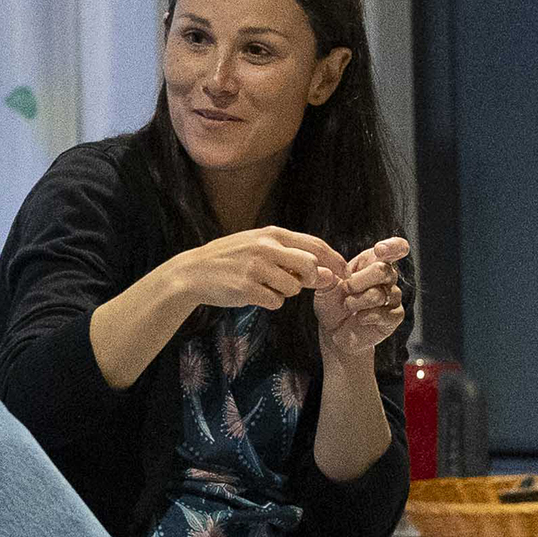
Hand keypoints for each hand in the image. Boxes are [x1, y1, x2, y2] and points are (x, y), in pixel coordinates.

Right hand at [159, 228, 346, 312]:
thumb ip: (292, 258)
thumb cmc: (232, 259)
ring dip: (286, 292)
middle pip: (310, 266)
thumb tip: (328, 274)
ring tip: (266, 286)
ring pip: (293, 288)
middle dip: (311, 279)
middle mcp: (266, 247)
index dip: (334, 260)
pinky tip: (255, 295)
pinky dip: (271, 302)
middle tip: (300, 283)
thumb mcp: (261, 247)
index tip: (343, 272)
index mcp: (273, 234)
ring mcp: (256, 267)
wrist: (194, 272)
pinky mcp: (247, 288)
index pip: (315, 245)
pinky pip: (276, 302)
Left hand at [314, 237, 409, 360]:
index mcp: (374, 261)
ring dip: (356, 302)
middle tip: (346, 289)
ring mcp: (393, 297)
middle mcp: (388, 277)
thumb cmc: (333, 303)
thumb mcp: (326, 284)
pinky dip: (365, 317)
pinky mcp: (395, 316)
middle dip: (357, 282)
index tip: (379, 250)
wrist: (334, 331)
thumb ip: (331, 271)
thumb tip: (337, 269)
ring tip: (348, 306)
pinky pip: (384, 314)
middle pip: (383, 271)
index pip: (396, 247)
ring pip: (379, 295)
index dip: (392, 246)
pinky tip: (359, 319)